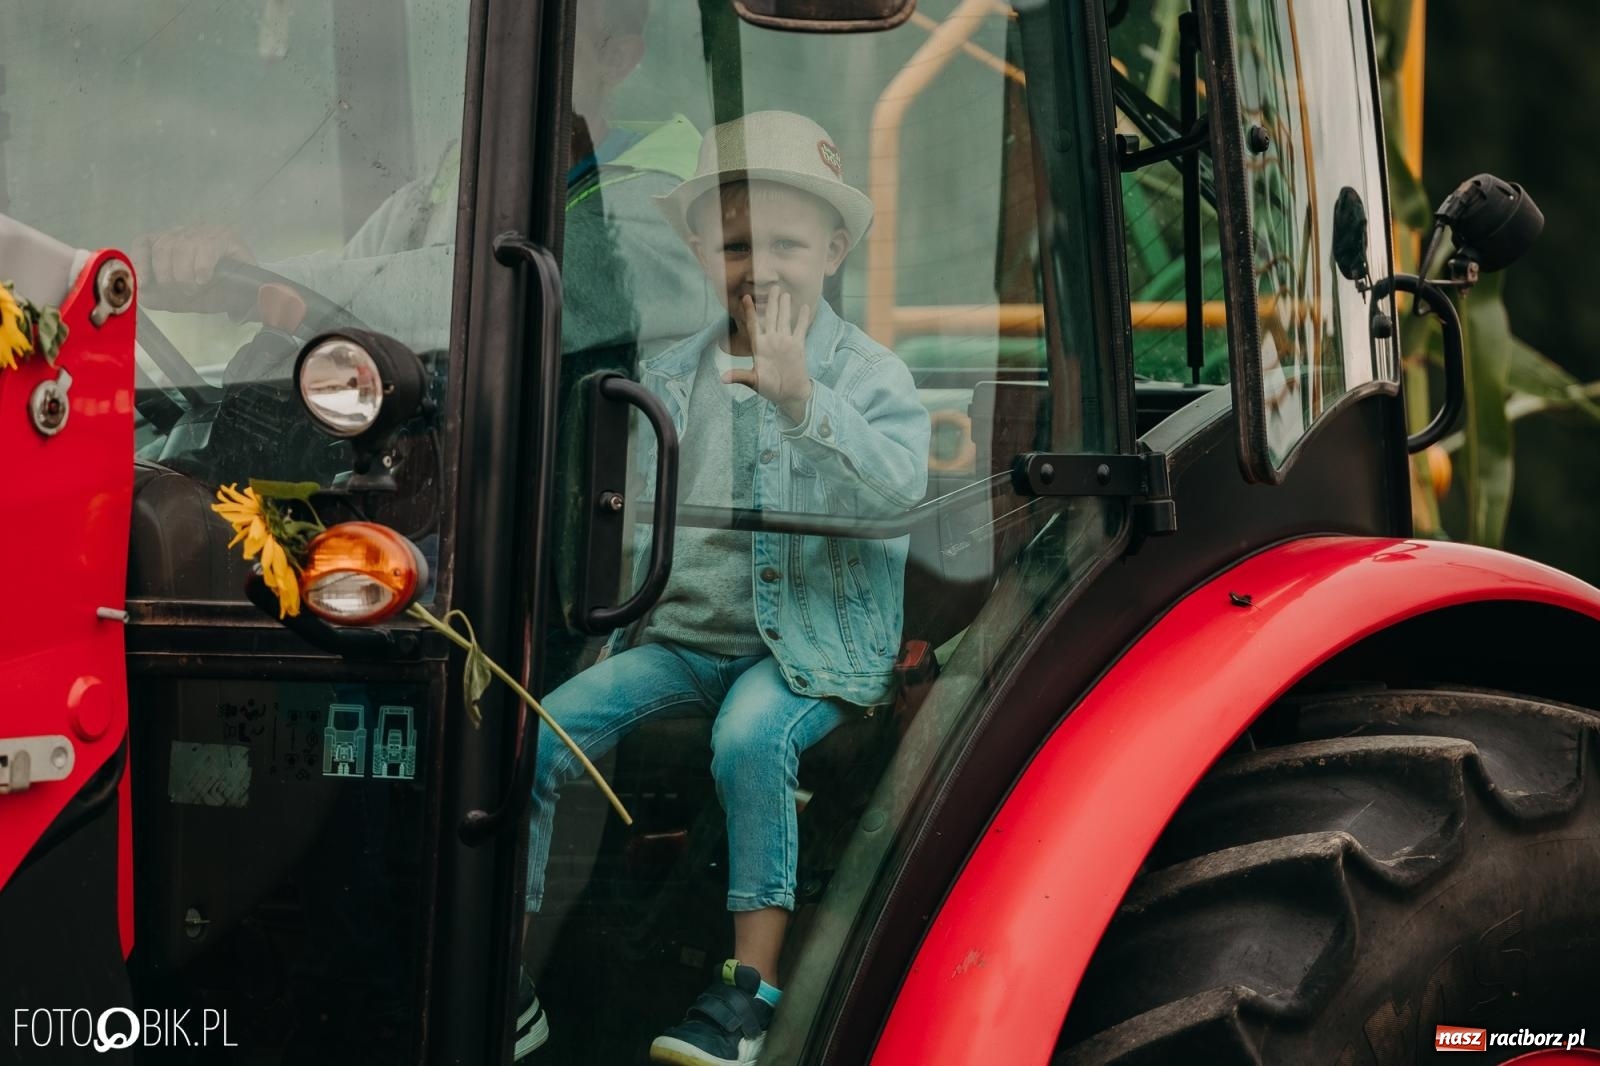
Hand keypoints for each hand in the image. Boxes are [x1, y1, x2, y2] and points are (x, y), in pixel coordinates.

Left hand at [129, 224, 256, 312]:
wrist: (247, 297)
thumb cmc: (213, 294)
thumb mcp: (180, 297)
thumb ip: (157, 295)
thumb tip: (140, 294)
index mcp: (170, 243)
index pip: (145, 242)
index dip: (140, 261)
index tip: (143, 283)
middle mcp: (185, 233)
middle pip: (163, 247)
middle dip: (168, 276)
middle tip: (183, 292)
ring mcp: (206, 232)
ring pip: (182, 247)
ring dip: (185, 275)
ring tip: (195, 288)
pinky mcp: (226, 237)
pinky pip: (206, 248)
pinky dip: (201, 267)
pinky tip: (204, 279)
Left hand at [725, 291, 812, 422]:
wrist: (789, 394)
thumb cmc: (770, 389)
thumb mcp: (754, 382)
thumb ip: (740, 376)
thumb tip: (723, 379)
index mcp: (759, 346)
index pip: (753, 325)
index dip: (750, 312)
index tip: (745, 298)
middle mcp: (772, 340)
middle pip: (770, 317)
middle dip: (771, 302)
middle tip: (772, 287)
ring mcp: (785, 342)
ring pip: (784, 319)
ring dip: (785, 306)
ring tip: (785, 293)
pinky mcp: (798, 346)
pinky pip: (800, 329)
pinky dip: (803, 318)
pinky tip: (805, 307)